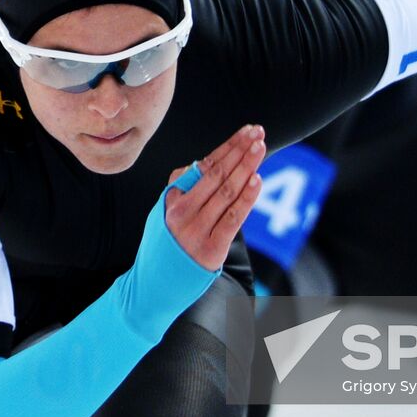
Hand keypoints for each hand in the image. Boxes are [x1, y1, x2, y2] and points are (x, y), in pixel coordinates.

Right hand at [164, 125, 264, 270]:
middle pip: (217, 174)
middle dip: (240, 151)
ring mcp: (196, 230)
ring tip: (260, 148)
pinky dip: (246, 197)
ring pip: (226, 192)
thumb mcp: (167, 211)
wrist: (156, 285)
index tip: (247, 131)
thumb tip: (208, 163)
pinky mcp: (211, 249)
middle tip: (258, 133)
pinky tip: (257, 180)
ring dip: (246, 167)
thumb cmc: (169, 242)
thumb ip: (184, 187)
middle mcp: (182, 212)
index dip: (228, 146)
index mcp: (173, 198)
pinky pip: (232, 218)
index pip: (205, 165)